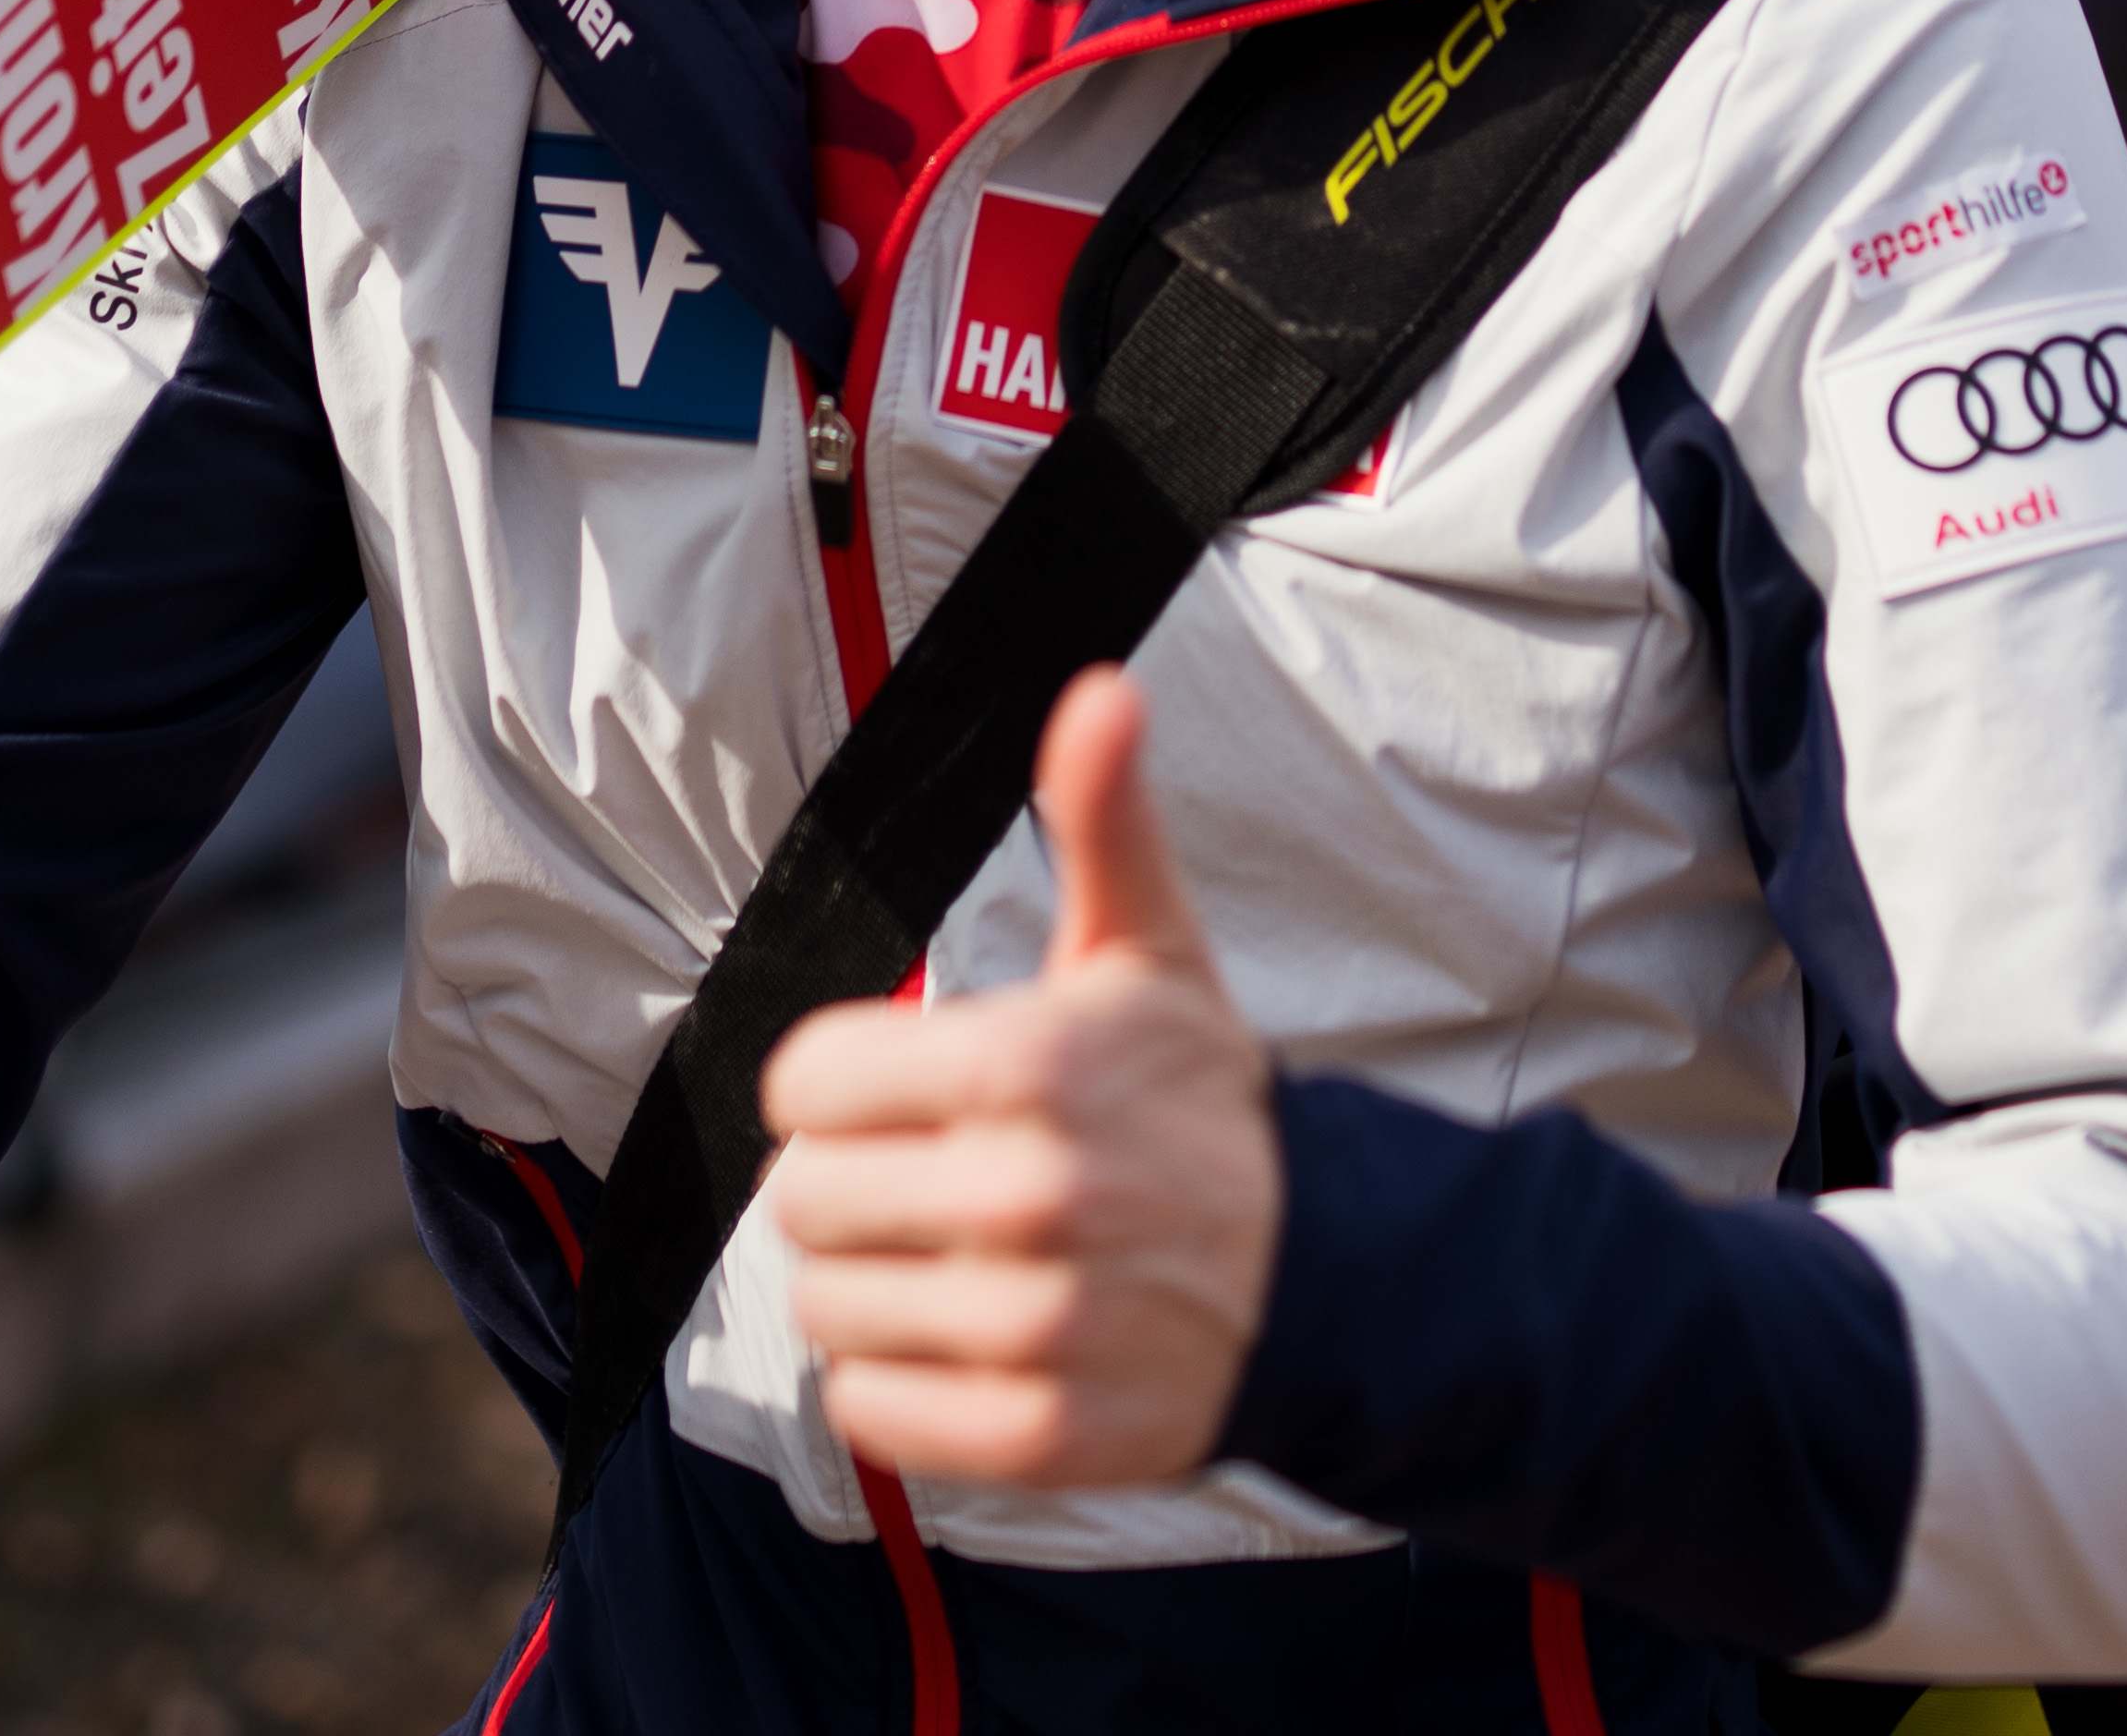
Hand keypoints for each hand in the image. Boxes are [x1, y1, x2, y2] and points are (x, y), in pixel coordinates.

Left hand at [762, 666, 1281, 1486]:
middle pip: (803, 1200)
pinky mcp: (1041, 1436)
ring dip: (870, 1286)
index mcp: (1035, 1066)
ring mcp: (1040, 1327)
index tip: (900, 1092)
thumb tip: (1101, 689)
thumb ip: (1104, 819)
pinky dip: (896, 1386)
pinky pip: (873, 1414)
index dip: (840, 1084)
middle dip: (853, 1183)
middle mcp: (1033, 1198)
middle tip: (937, 1178)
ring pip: (827, 1309)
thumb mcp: (1151, 952)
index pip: (804, 1084)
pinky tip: (967, 1338)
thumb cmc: (1202, 1101)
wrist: (1324, 1272)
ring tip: (953, 1258)